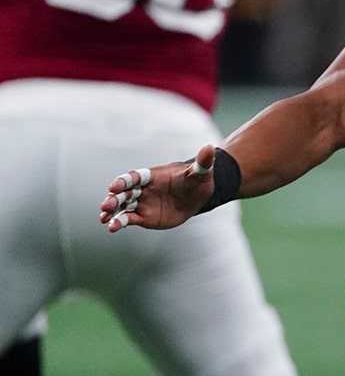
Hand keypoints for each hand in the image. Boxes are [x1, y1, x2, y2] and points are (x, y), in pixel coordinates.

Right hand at [99, 144, 216, 231]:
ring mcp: (141, 203)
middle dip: (114, 198)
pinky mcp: (143, 216)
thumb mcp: (201, 172)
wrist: (196, 197)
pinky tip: (112, 227)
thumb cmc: (196, 181)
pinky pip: (128, 219)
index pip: (134, 177)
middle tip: (106, 205)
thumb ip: (202, 162)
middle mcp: (142, 189)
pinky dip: (119, 222)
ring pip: (121, 206)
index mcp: (152, 176)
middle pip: (123, 192)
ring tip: (104, 218)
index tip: (114, 186)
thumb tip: (210, 147)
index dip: (123, 181)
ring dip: (111, 211)